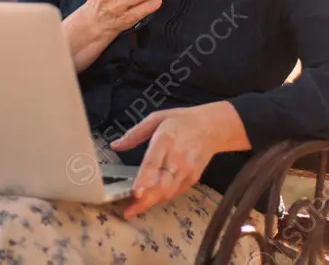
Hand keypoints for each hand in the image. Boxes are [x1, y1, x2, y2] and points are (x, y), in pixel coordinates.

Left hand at [110, 102, 250, 218]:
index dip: (144, 179)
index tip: (135, 192)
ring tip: (134, 208)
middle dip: (145, 200)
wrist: (212, 127)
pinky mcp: (193, 178)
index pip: (154, 162)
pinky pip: (175, 192)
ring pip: (168, 192)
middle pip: (161, 184)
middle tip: (128, 210)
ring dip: (151, 201)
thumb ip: (135, 134)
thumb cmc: (181, 121)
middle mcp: (178, 157)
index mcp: (166, 139)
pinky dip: (162, 197)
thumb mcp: (156, 118)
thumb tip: (115, 145)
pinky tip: (150, 198)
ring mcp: (187, 170)